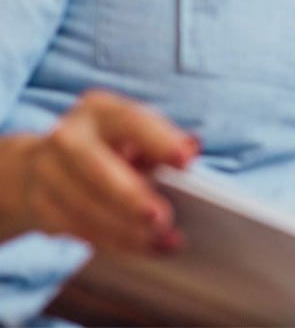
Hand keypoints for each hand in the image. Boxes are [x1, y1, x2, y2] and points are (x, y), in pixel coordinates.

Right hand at [10, 90, 198, 251]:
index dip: (160, 141)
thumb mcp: (132, 133)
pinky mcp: (39, 208)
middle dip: (132, 197)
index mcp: (99, 110)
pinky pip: (79, 230)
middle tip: (164, 218)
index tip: (186, 161)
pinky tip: (145, 248)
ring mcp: (47, 173)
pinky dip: (115, 242)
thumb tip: (193, 146)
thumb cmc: (106, 146)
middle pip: (99, 170)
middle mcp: (68, 137)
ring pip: (87, 208)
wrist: (37, 166)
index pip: (132, 121)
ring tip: (165, 240)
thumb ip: (163, 140)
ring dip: (127, 230)